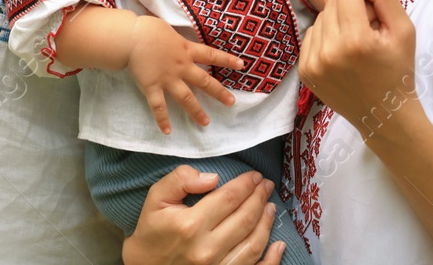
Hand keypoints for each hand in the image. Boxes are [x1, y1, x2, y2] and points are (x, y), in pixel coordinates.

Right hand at [122, 166, 286, 264]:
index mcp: (191, 225)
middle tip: (266, 185)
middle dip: (259, 198)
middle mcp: (207, 248)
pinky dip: (271, 259)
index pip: (229, 198)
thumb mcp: (156, 197)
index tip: (255, 176)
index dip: (246, 184)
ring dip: (266, 222)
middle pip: (245, 218)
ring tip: (270, 206)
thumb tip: (213, 178)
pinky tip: (279, 245)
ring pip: (253, 243)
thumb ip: (180, 179)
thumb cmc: (152, 230)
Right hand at [127, 16, 243, 134]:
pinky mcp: (152, 87)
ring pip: (186, 98)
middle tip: (231, 103)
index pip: (211, 55)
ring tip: (205, 122)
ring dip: (196, 111)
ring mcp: (167, 79)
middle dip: (219, 92)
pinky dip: (162, 119)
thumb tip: (175, 35)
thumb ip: (175, 36)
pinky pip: (158, 106)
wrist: (130, 37)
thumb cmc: (147, 28)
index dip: (227, 60)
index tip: (242, 65)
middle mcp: (181, 66)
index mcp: (186, 49)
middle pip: (204, 81)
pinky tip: (167, 131)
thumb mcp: (167, 28)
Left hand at [297, 0, 418, 138]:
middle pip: (331, 2)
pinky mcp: (305, 72)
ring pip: (319, 18)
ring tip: (354, 45)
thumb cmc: (398, 70)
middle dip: (349, 9)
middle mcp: (330, 51)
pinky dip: (324, 38)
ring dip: (336, 23)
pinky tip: (341, 54)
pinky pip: (310, 36)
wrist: (384, 115)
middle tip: (366, 31)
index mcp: (357, 40)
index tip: (374, 18)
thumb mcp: (403, 31)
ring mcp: (314, 63)